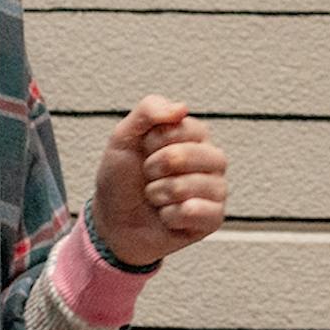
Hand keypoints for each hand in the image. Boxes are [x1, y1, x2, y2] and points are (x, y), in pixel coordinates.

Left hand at [88, 96, 227, 268]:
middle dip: (156, 167)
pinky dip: (171, 215)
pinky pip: (197, 212)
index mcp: (194, 136)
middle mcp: (210, 160)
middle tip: (148, 176)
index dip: (155, 141)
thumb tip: (182, 108)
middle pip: (191, 155)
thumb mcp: (123, 137)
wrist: (113, 222)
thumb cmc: (122, 179)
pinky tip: (166, 216)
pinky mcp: (214, 218)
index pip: (184, 128)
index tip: (144, 151)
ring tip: (155, 197)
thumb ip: (148, 111)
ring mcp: (215, 189)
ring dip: (161, 193)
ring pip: (194, 185)